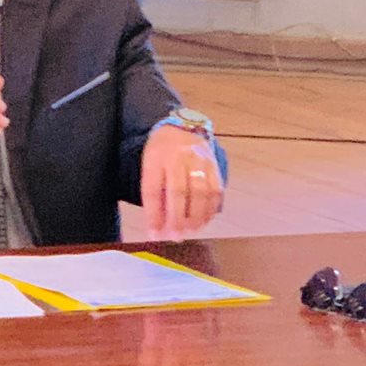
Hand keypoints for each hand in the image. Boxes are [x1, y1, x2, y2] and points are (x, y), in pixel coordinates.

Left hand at [140, 124, 223, 238]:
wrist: (183, 128)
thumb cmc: (162, 152)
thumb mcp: (150, 165)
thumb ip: (154, 192)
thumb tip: (157, 225)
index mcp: (156, 157)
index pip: (152, 189)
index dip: (153, 214)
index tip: (153, 234)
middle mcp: (178, 157)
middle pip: (178, 191)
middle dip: (177, 219)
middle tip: (175, 236)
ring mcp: (198, 160)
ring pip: (200, 192)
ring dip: (196, 217)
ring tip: (190, 232)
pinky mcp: (214, 165)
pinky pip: (216, 190)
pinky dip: (210, 210)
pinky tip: (204, 221)